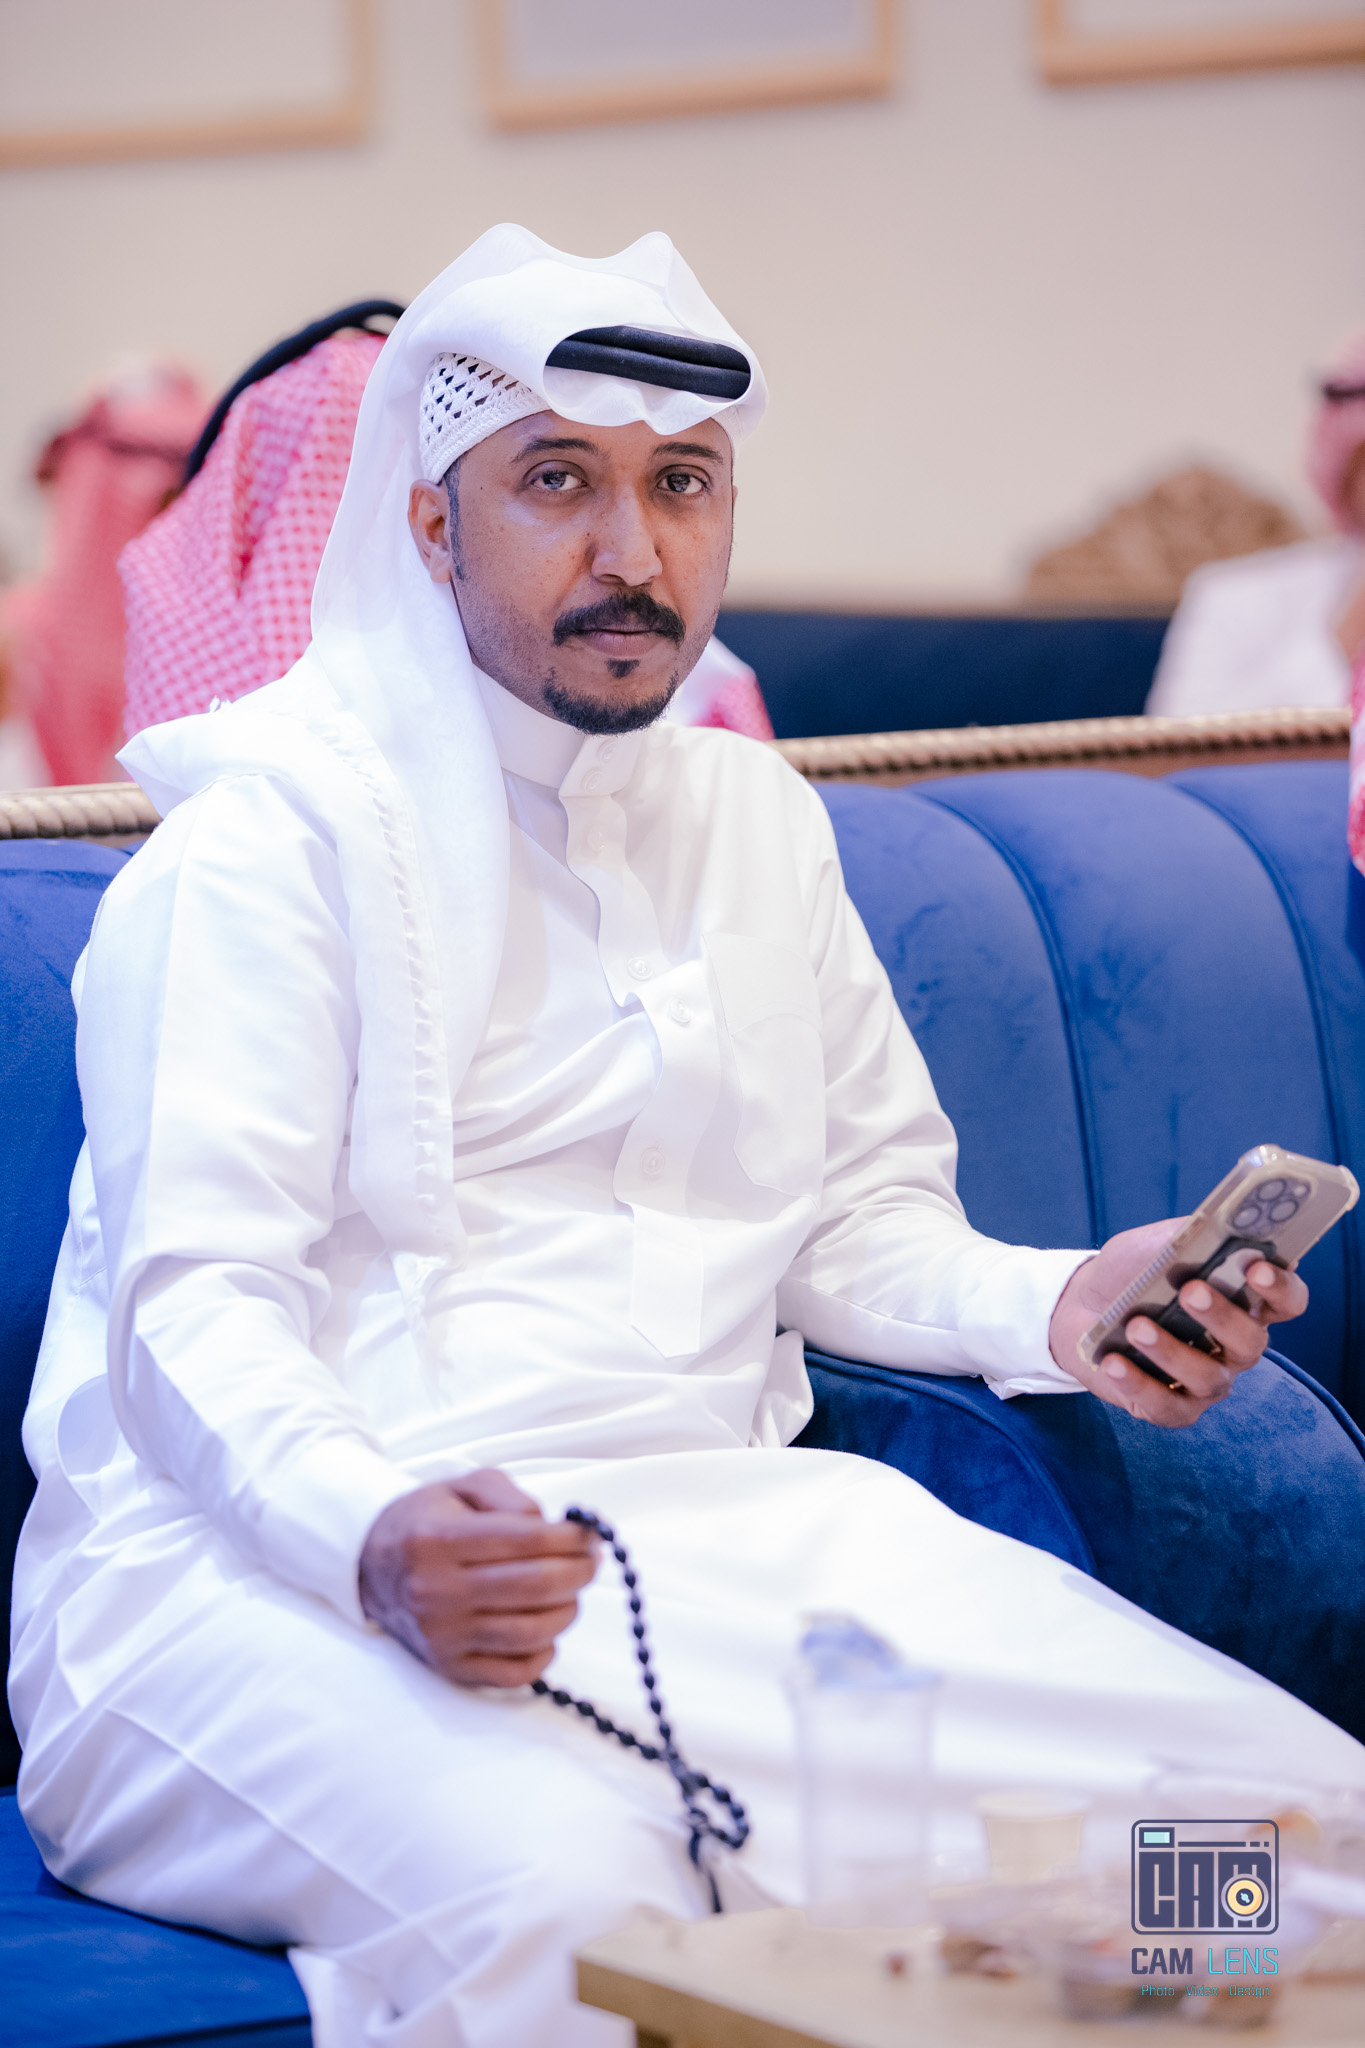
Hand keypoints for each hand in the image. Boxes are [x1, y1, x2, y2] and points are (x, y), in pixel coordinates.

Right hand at [358, 1467, 597, 1686]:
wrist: (373, 1565)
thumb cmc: (428, 1522)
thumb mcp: (464, 1487)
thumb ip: (512, 1498)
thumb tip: (556, 1528)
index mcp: (438, 1540)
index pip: (526, 1540)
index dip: (571, 1537)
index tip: (588, 1534)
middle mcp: (435, 1591)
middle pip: (535, 1587)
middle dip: (579, 1571)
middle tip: (590, 1561)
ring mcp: (441, 1635)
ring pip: (531, 1632)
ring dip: (566, 1610)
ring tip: (569, 1591)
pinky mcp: (448, 1666)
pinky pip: (513, 1673)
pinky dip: (543, 1653)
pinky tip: (544, 1628)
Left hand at [1048, 1218, 1307, 1427]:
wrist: (1081, 1304)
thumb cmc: (1133, 1272)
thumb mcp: (1158, 1244)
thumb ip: (1191, 1236)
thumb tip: (1221, 1226)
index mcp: (1245, 1302)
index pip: (1287, 1300)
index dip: (1280, 1287)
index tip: (1257, 1267)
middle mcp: (1235, 1347)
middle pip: (1251, 1342)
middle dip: (1222, 1317)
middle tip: (1190, 1290)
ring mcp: (1206, 1381)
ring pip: (1209, 1378)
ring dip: (1172, 1352)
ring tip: (1136, 1325)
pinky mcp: (1172, 1407)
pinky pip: (1166, 1407)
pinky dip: (1138, 1385)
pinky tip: (1113, 1362)